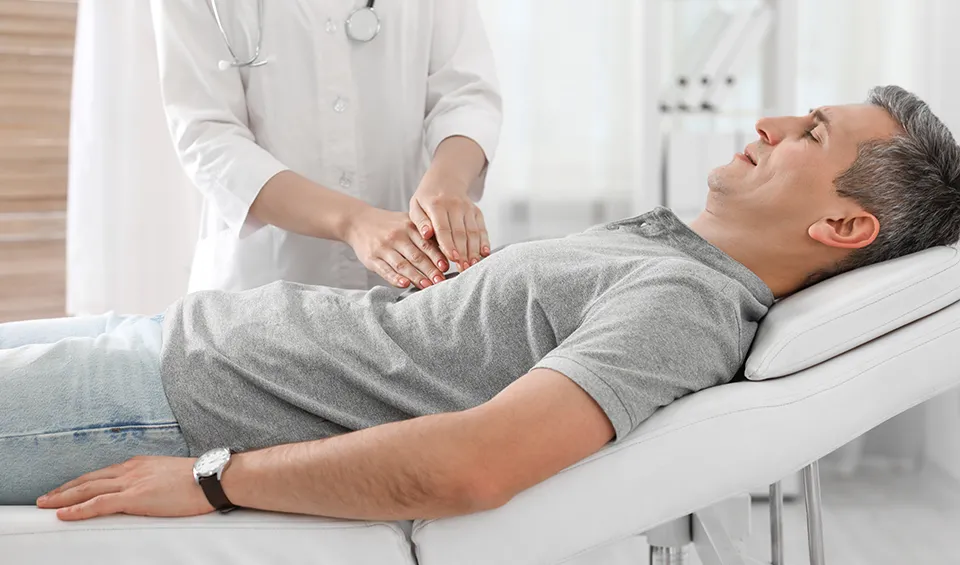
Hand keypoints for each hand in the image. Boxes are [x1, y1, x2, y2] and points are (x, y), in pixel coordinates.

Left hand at [36, 456, 213, 520]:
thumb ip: (154, 480)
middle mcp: (132, 469)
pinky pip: (99, 503)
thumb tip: (149, 491)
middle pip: (90, 479)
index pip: (103, 473)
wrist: (213, 477)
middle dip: (65, 488)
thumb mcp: (170, 475)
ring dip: (64, 497)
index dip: (82, 481)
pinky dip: (79, 509)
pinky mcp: (136, 496)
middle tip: (45, 496)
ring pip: (88, 489)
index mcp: (140, 463)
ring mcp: (132, 482)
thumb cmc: (199, 479)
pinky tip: (64, 514)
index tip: (68, 488)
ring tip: (46, 504)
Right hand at [345, 206, 448, 288]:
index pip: (426, 243)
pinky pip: (385, 270)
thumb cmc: (389, 225)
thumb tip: (447, 251)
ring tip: (427, 286)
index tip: (447, 268)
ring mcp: (383, 248)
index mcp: (408, 227)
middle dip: (430, 270)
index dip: (437, 256)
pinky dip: (395, 278)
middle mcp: (396, 236)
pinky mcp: (371, 258)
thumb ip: (424, 234)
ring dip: (416, 277)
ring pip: (402, 265)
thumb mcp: (406, 222)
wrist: (357, 221)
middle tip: (441, 282)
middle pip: (416, 256)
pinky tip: (404, 284)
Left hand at [409, 173, 489, 271]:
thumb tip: (426, 235)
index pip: (444, 228)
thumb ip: (419, 221)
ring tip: (472, 265)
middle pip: (461, 232)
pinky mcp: (476, 211)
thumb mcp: (416, 206)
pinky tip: (484, 254)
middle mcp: (455, 205)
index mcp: (437, 205)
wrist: (445, 180)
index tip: (453, 258)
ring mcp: (468, 208)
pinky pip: (481, 228)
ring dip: (474, 250)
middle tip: (463, 269)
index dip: (449, 244)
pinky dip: (484, 241)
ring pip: (473, 232)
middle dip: (463, 252)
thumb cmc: (426, 198)